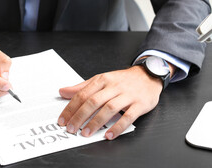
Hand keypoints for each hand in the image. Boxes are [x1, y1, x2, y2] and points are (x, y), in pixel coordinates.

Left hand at [57, 65, 171, 139]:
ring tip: (86, 133)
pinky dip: (118, 127)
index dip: (71, 108)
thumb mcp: (101, 79)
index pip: (83, 94)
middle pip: (94, 101)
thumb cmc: (122, 80)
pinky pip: (128, 117)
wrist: (148, 75)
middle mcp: (114, 87)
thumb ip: (82, 87)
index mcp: (102, 80)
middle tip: (71, 128)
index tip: (63, 119)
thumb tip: (63, 92)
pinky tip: (109, 135)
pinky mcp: (140, 104)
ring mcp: (127, 95)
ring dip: (96, 122)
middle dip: (80, 116)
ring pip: (109, 109)